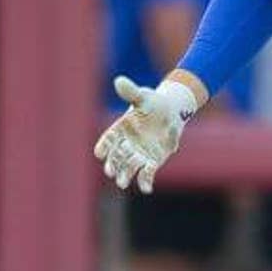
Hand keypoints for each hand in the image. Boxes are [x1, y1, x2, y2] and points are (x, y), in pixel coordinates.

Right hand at [93, 75, 199, 193]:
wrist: (171, 112)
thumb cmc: (153, 103)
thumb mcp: (143, 96)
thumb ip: (131, 92)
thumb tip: (119, 81)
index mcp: (120, 129)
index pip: (108, 139)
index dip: (104, 146)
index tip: (99, 153)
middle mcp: (126, 144)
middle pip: (116, 157)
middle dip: (112, 165)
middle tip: (111, 172)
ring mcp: (138, 154)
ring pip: (128, 167)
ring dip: (125, 175)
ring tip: (122, 183)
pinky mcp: (152, 162)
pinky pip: (147, 174)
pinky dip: (145, 181)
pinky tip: (147, 189)